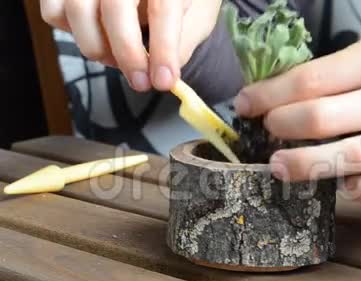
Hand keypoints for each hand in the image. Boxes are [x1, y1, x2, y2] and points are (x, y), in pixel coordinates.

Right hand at [40, 0, 222, 91]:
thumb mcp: (198, 17)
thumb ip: (184, 43)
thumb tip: (164, 72)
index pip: (163, 10)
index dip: (163, 50)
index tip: (164, 81)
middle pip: (115, 8)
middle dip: (127, 54)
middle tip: (141, 83)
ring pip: (76, 9)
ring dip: (97, 47)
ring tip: (118, 60)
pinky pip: (53, 12)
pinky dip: (71, 34)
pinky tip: (98, 39)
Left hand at [233, 33, 360, 203]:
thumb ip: (333, 75)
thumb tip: (273, 98)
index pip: (315, 78)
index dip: (272, 95)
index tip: (247, 104)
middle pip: (327, 117)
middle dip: (285, 127)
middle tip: (266, 133)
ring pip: (353, 157)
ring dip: (308, 165)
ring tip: (280, 167)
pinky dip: (356, 190)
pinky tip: (339, 184)